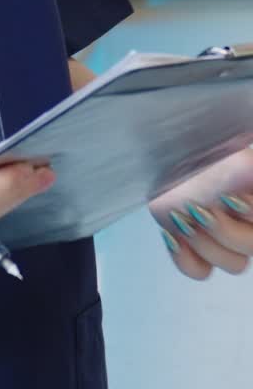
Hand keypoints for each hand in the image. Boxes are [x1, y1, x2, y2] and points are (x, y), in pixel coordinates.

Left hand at [149, 148, 252, 279]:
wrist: (174, 148)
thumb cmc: (202, 146)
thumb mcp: (228, 151)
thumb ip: (244, 166)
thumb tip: (247, 167)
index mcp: (251, 191)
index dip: (250, 212)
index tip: (229, 198)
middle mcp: (249, 223)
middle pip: (251, 246)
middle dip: (225, 231)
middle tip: (198, 210)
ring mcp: (228, 240)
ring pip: (234, 264)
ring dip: (205, 243)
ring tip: (181, 217)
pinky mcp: (200, 249)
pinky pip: (201, 271)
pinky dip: (186, 258)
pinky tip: (172, 235)